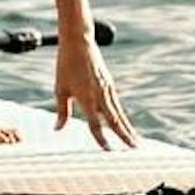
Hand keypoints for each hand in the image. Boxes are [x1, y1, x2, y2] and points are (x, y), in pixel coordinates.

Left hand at [54, 30, 137, 149]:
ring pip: (119, 114)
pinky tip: (126, 125)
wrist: (79, 43)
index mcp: (87, 98)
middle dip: (126, 136)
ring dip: (128, 129)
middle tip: (136, 150)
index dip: (101, 139)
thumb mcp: (60, 89)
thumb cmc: (66, 66)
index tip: (109, 151)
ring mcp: (108, 90)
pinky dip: (123, 117)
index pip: (96, 124)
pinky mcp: (110, 85)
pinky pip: (117, 105)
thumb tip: (58, 129)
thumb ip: (62, 111)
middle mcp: (100, 95)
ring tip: (136, 142)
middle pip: (115, 121)